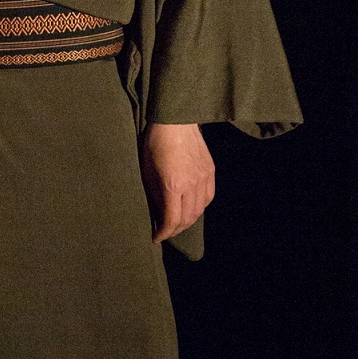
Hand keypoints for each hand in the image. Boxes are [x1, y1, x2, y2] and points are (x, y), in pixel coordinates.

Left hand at [140, 122, 215, 242]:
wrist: (176, 120)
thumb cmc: (155, 143)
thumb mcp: (147, 170)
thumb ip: (154, 194)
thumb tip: (157, 213)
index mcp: (173, 185)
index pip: (172, 220)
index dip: (164, 233)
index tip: (156, 238)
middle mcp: (191, 184)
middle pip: (187, 218)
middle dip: (175, 230)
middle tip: (165, 232)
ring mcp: (204, 178)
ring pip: (200, 210)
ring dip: (188, 220)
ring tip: (177, 223)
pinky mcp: (210, 171)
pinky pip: (208, 197)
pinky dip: (199, 207)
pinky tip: (191, 208)